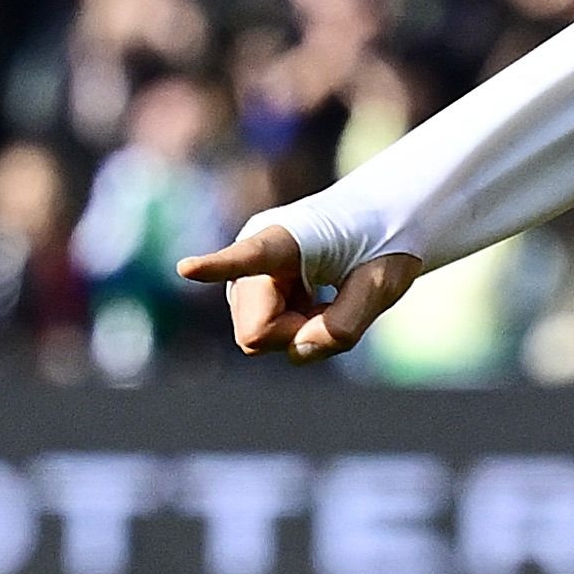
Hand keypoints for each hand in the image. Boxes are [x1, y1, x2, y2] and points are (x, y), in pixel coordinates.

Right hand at [175, 226, 422, 363]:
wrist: (380, 222)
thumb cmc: (384, 242)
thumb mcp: (383, 282)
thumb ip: (346, 323)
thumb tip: (297, 351)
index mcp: (289, 237)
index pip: (252, 255)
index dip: (218, 266)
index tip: (188, 268)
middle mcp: (253, 255)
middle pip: (256, 331)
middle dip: (296, 334)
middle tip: (332, 308)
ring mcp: (246, 276)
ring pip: (257, 337)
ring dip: (297, 331)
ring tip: (325, 299)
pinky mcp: (248, 293)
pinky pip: (265, 334)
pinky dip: (295, 330)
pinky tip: (315, 304)